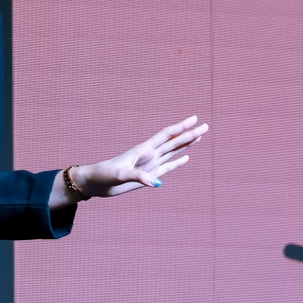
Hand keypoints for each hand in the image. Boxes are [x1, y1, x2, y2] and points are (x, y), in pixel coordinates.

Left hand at [64, 115, 208, 201]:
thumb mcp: (121, 175)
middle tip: (206, 126)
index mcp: (144, 149)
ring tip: (200, 136)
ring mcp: (150, 164)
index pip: (167, 135)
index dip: (181, 126)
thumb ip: (139, 177)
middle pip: (174, 141)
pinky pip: (167, 166)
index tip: (195, 119)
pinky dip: (178, 162)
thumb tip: (157, 182)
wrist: (95, 183)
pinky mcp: (149, 174)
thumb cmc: (105, 175)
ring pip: (173, 151)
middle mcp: (149, 154)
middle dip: (190, 134)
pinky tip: (186, 157)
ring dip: (186, 144)